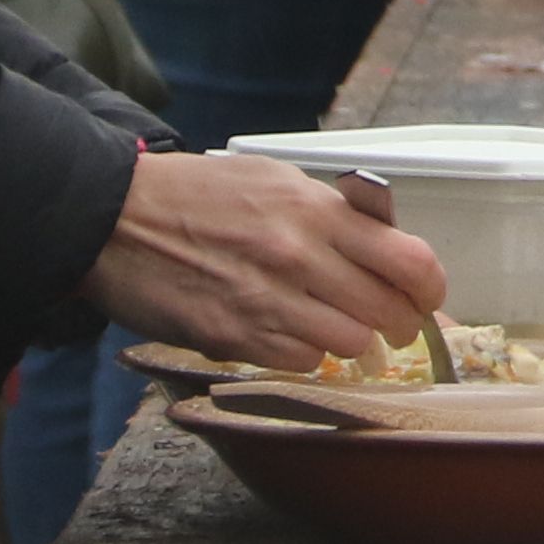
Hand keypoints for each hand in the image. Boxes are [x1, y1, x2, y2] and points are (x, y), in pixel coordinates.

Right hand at [79, 150, 447, 363]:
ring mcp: (266, 301)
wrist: (113, 218)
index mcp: (316, 211)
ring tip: (333, 326)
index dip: (430, 289)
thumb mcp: (275, 181)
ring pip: (349, 344)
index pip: (410, 261)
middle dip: (400, 324)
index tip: (427, 298)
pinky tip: (288, 333)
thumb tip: (389, 246)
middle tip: (393, 325)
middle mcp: (299, 257)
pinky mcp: (233, 338)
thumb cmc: (197, 195)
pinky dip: (304, 354)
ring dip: (350, 339)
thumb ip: (334, 214)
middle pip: (388, 311)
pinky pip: (300, 362)